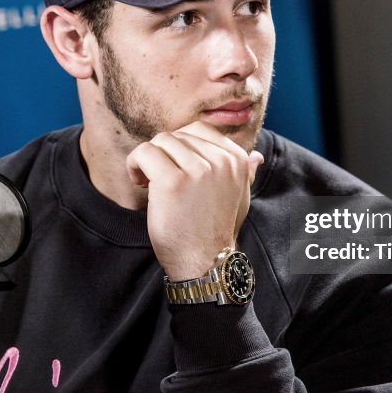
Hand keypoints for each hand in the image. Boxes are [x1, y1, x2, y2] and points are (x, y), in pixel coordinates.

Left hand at [126, 121, 263, 280]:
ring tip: (148, 182)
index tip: (175, 167)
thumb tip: (256, 156)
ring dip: (147, 159)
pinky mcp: (173, 181)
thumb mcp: (239, 198)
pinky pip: (145, 153)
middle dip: (163, 154)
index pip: (199, 130)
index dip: (180, 146)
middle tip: (157, 177)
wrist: (205, 262)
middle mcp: (220, 160)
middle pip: (177, 135)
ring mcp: (198, 170)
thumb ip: (245, 173)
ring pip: (159, 141)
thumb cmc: (216, 231)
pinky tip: (140, 183)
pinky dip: (135, 165)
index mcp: (237, 159)